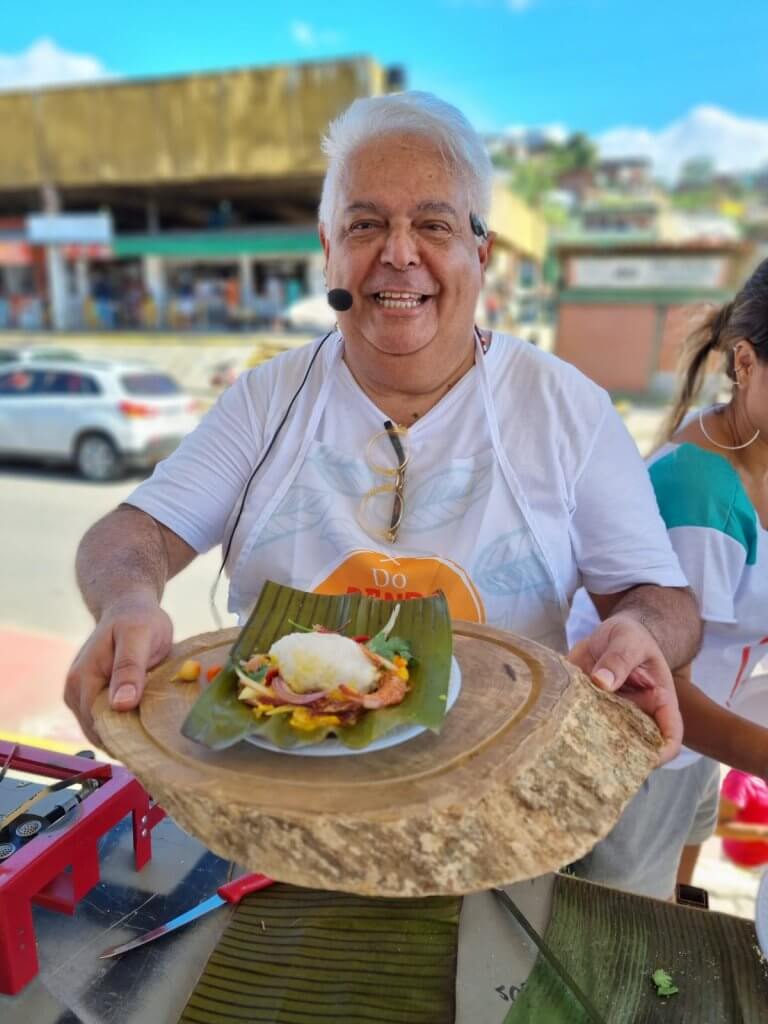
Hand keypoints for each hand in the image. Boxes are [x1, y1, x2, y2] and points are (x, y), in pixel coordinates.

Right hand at [64, 593, 172, 747]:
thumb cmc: (138, 619)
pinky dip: (125, 724)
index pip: (98, 725)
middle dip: (127, 738)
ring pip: (103, 730)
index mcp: (82, 679)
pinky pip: (107, 722)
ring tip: (154, 727)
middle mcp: (75, 692)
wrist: (129, 607)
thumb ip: (129, 668)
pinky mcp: (91, 699)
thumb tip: (121, 704)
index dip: (125, 736)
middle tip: (159, 736)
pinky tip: (145, 720)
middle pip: (99, 732)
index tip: (153, 740)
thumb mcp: (138, 636)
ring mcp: (81, 697)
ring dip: (127, 732)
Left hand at [567, 613, 682, 765]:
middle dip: (618, 756)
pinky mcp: (587, 710)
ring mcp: (611, 715)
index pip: (670, 735)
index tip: (645, 760)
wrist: (610, 633)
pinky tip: (553, 725)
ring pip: (604, 740)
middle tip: (595, 753)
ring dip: (589, 744)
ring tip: (570, 742)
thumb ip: (619, 658)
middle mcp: (637, 715)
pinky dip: (568, 727)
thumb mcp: (628, 639)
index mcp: (658, 701)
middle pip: (634, 747)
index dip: (662, 752)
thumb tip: (601, 681)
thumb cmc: (630, 636)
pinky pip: (579, 725)